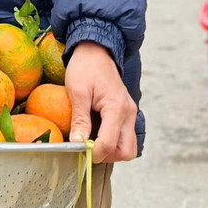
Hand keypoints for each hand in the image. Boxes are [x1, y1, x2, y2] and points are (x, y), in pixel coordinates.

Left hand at [66, 40, 137, 161]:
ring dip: (112, 150)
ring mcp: (130, 113)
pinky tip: (97, 134)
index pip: (110, 143)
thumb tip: (77, 143)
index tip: (79, 151)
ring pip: (129, 146)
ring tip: (92, 143)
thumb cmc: (84, 67)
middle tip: (88, 151)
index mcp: (117, 108)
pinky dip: (114, 141)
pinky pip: (125, 135)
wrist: (95, 50)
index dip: (95, 153)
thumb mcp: (77, 92)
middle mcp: (129, 113)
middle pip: (126, 151)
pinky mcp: (127, 112)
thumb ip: (80, 119)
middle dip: (108, 156)